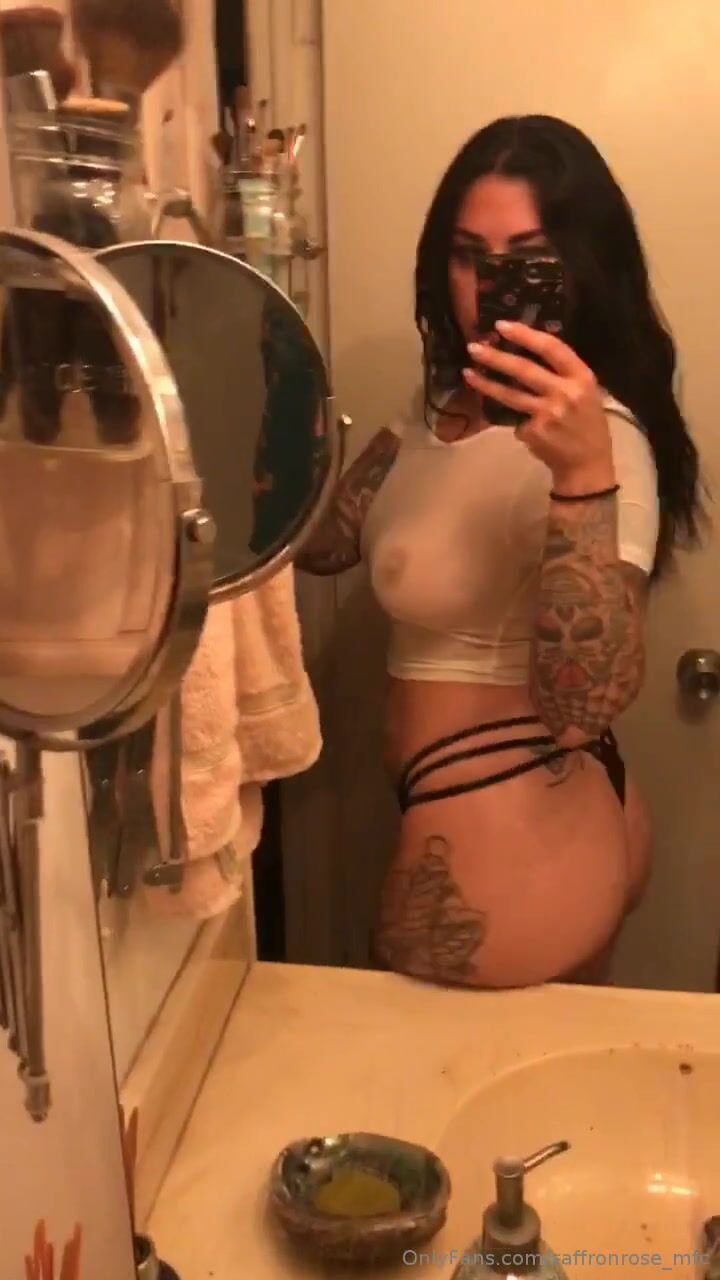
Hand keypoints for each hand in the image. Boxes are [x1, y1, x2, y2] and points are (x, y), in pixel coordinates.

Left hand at [464, 321, 615, 492]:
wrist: (587, 463)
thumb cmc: (587, 423)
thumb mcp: (585, 391)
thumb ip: (561, 373)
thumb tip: (524, 351)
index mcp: (581, 377)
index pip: (551, 348)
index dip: (525, 334)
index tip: (501, 326)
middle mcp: (565, 393)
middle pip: (524, 369)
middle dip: (495, 357)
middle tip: (473, 347)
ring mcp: (547, 414)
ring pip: (509, 394)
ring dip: (485, 384)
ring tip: (467, 374)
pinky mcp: (534, 432)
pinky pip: (515, 419)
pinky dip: (513, 419)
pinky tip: (523, 425)